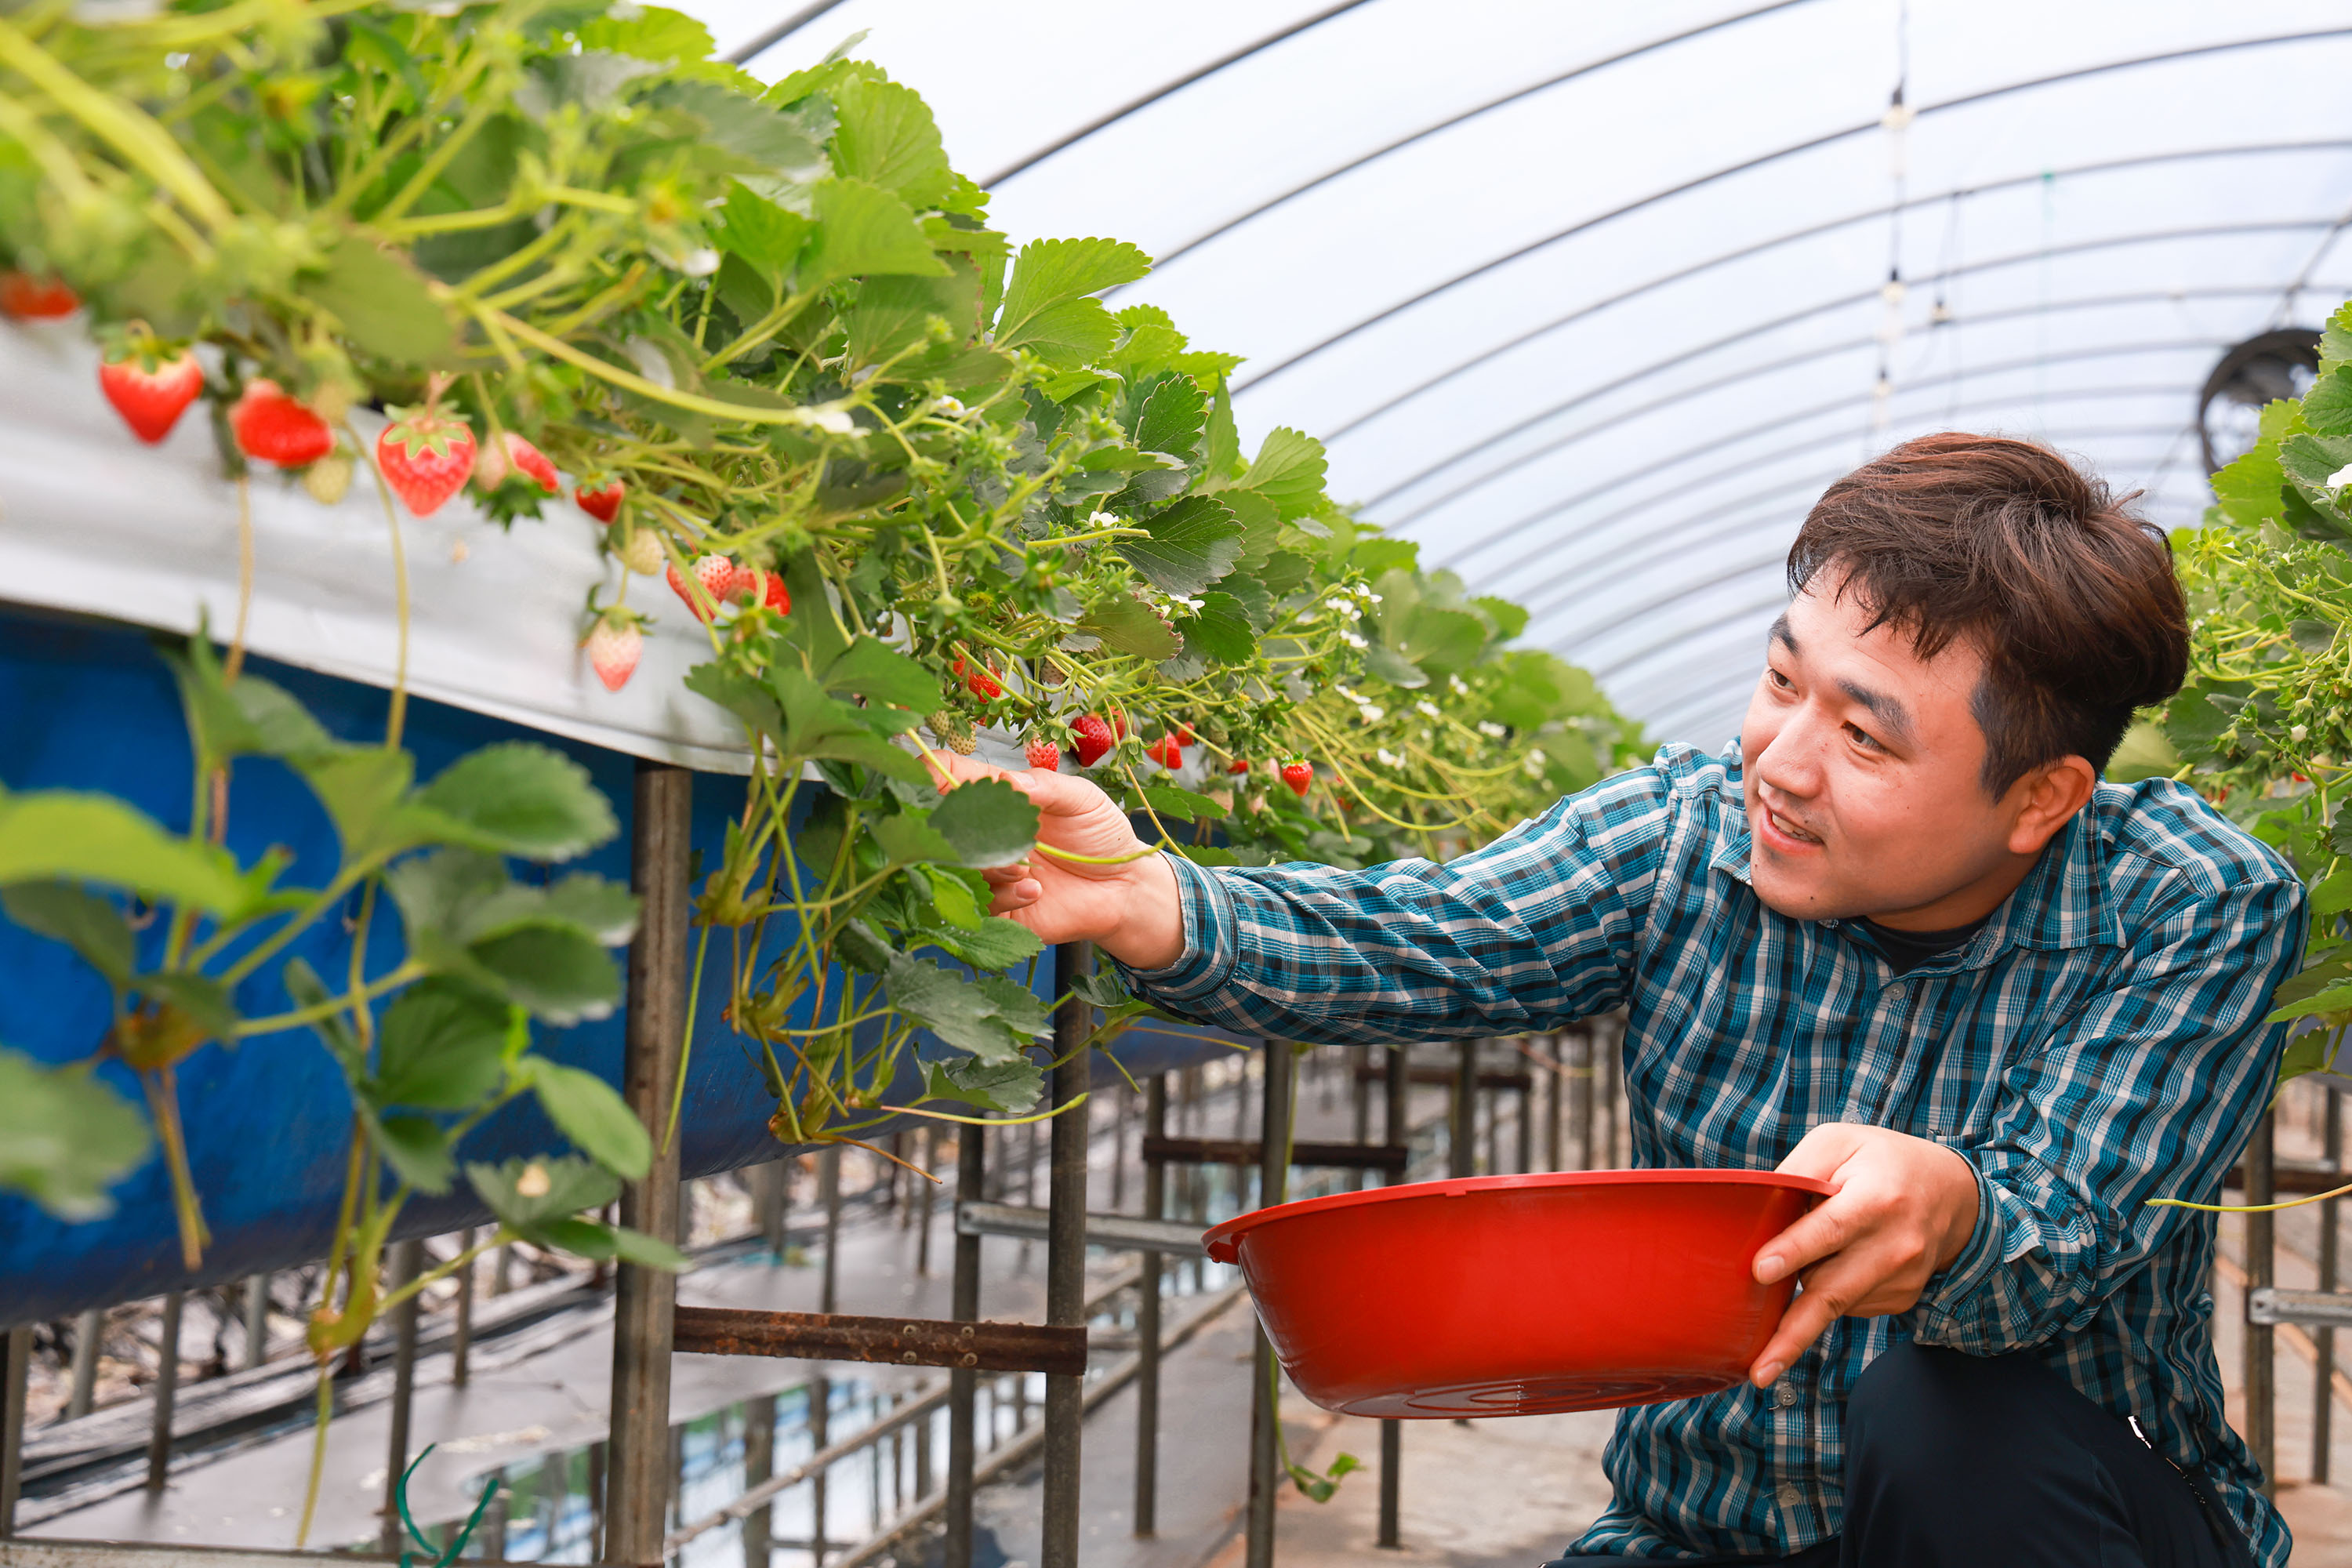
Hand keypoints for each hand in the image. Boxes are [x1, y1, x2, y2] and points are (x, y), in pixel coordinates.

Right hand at [937, 756, 1185, 967]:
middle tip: (993, 835)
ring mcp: (988, 870)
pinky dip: (1005, 895)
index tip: (937, 787)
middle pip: (939, 824)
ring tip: (1025, 867)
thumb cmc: (1100, 835)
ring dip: (987, 866)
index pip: (946, 775)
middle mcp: (984, 831)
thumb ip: (1044, 786)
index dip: (930, 775)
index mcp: (998, 794)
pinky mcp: (998, 907)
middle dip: (957, 830)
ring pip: (954, 866)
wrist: (1124, 886)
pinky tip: (1035, 890)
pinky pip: (980, 903)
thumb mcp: (1080, 799)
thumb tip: (1007, 781)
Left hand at [1747, 1123, 1979, 1385]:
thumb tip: (1757, 1211)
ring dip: (1802, 1292)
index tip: (1760, 1271)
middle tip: (1760, 1371)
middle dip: (1792, 1334)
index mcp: (1877, 1199)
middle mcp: (1895, 1246)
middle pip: (1833, 1292)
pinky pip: (1846, 1304)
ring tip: (1785, 1267)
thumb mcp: (1839, 1143)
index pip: (1830, 1228)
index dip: (1794, 1251)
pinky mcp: (1900, 1299)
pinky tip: (1835, 1261)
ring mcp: (1902, 1279)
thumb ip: (1798, 1172)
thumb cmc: (1881, 1161)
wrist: (1952, 1194)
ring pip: (1832, 1300)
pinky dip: (1827, 1289)